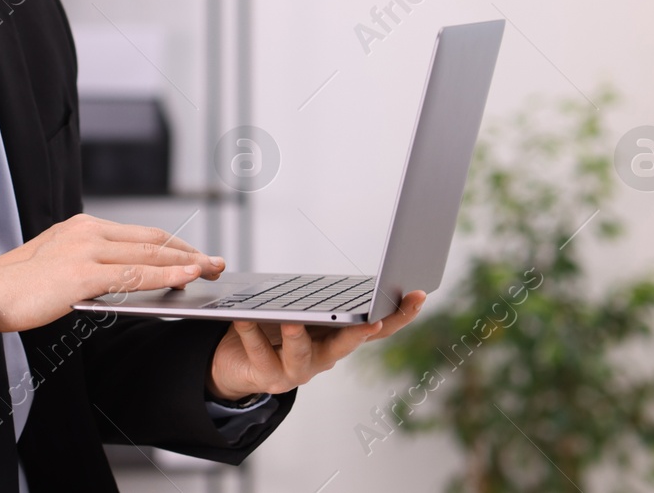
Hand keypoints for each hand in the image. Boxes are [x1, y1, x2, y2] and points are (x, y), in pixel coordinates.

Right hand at [0, 213, 224, 332]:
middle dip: (189, 252)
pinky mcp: (81, 273)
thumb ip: (93, 264)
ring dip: (186, 262)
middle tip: (216, 263)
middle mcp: (87, 231)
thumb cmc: (20, 286)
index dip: (174, 245)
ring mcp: (85, 250)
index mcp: (83, 227)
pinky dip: (164, 274)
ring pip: (148, 253)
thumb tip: (129, 277)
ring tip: (211, 271)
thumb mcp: (60, 264)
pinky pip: (133, 274)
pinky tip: (184, 278)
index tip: (197, 255)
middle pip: (152, 239)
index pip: (141, 234)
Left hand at [206, 290, 425, 398]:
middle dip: (361, 332)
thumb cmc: (273, 328)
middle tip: (373, 321)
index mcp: (338, 337)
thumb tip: (338, 275)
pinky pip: (260, 353)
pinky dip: (251, 334)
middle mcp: (324, 357)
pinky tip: (245, 318)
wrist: (236, 362)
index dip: (400, 314)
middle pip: (348, 346)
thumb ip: (317, 296)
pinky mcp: (268, 377)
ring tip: (291, 322)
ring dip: (298, 339)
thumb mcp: (301, 309)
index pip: (377, 327)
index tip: (418, 295)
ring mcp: (297, 371)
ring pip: (301, 356)